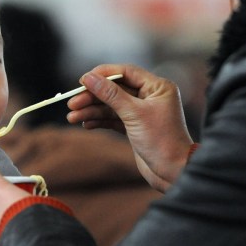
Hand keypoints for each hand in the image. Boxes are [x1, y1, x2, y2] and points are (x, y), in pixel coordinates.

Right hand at [67, 64, 192, 192]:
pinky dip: (99, 121)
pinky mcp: (135, 127)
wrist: (173, 172)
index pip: (125, 72)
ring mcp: (142, 112)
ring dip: (92, 110)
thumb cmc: (161, 141)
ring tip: (72, 117)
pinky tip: (85, 124)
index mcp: (157, 87)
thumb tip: (89, 78)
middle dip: (92, 96)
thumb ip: (110, 94)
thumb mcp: (134, 114)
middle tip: (72, 104)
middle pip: (115, 89)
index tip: (82, 81)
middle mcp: (150, 96)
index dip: (102, 75)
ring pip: (111, 105)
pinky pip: (113, 118)